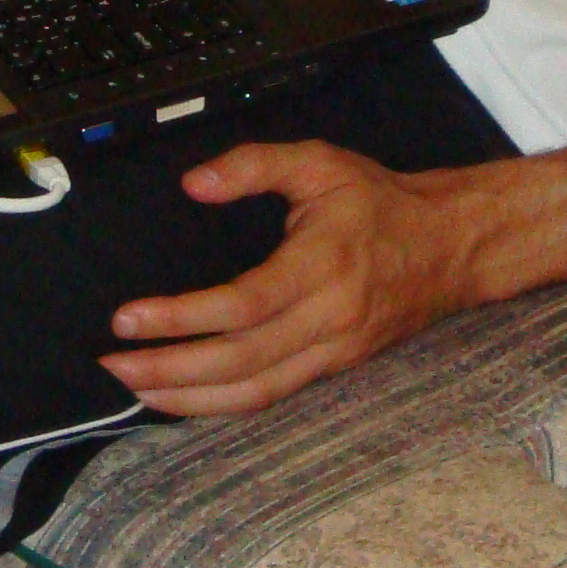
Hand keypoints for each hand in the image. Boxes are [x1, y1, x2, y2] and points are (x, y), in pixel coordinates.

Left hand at [100, 141, 487, 416]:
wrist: (453, 246)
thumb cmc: (382, 203)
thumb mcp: (320, 163)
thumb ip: (253, 165)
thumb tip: (192, 183)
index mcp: (323, 265)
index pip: (242, 306)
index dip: (181, 318)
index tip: (128, 319)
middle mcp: (330, 318)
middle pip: (240, 362)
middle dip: (170, 370)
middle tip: (113, 365)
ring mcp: (335, 352)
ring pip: (255, 394)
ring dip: (189, 400)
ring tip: (136, 389)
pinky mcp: (335, 368)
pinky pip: (271, 396)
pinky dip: (222, 403)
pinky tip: (184, 398)